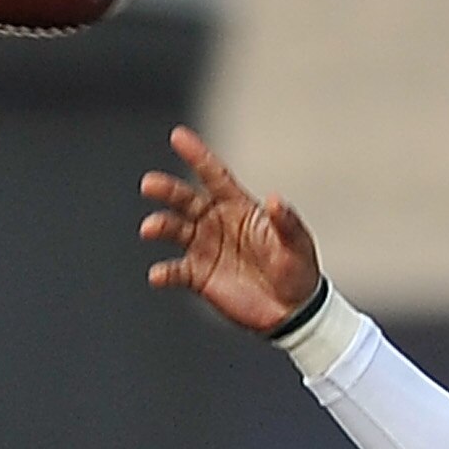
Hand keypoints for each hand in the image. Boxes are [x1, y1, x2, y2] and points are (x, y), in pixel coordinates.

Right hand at [139, 125, 321, 331]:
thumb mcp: (298, 244)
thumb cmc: (298, 271)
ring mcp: (205, 248)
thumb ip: (287, 222)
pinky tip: (158, 275)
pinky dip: (165, 273)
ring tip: (151, 229)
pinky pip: (176, 271)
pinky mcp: (199, 276)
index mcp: (238, 207)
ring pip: (175, 230)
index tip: (178, 136)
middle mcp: (216, 223)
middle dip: (167, 190)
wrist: (293, 312)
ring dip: (161, 226)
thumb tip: (276, 199)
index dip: (197, 155)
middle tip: (150, 185)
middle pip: (186, 199)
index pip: (214, 175)